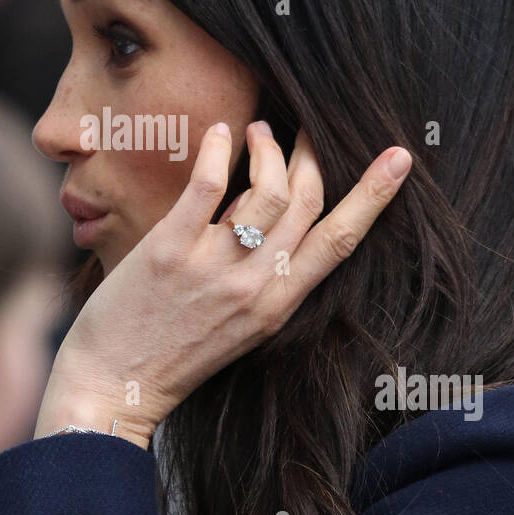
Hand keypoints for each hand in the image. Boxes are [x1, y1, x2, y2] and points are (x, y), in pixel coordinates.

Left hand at [35, 122, 411, 448]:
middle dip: (313, 154)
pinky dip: (220, 151)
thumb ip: (260, 272)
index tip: (399, 158)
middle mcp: (254, 286)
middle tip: (305, 127)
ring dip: (269, 148)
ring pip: (267, 190)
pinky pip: (208, 187)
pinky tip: (221, 133)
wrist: (114, 386)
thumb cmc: (173, 353)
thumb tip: (270, 205)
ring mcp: (213, 268)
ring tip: (260, 130)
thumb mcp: (238, 323)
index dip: (374, 196)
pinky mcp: (168, 250)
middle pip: (307, 202)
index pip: (341, 241)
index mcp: (278, 306)